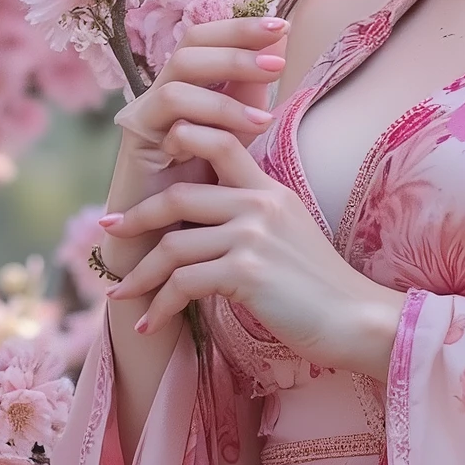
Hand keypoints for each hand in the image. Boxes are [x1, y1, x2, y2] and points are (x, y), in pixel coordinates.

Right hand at [99, 16, 288, 279]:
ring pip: (180, 72)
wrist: (165, 249)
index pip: (207, 37)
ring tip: (267, 111)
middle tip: (279, 56)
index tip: (283, 26)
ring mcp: (145, 112)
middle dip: (237, 43)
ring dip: (228, 83)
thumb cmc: (203, 197)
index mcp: (188, 88)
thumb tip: (278, 48)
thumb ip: (249, 97)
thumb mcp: (234, 139)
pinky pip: (168, 109)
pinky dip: (210, 114)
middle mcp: (162, 92)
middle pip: (191, 42)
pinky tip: (246, 131)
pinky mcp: (135, 139)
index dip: (240, 27)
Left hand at [100, 127, 405, 382]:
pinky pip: (184, 283)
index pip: (220, 141)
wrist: (355, 319)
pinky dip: (160, 306)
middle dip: (136, 218)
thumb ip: (254, 216)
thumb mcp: (291, 234)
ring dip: (141, 275)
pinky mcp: (246, 272)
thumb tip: (208, 222)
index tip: (150, 165)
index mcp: (269, 190)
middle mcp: (259, 204)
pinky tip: (150, 323)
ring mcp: (253, 236)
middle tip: (110, 230)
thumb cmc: (321, 286)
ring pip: (174, 246)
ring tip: (121, 293)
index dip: (180, 142)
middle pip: (178, 197)